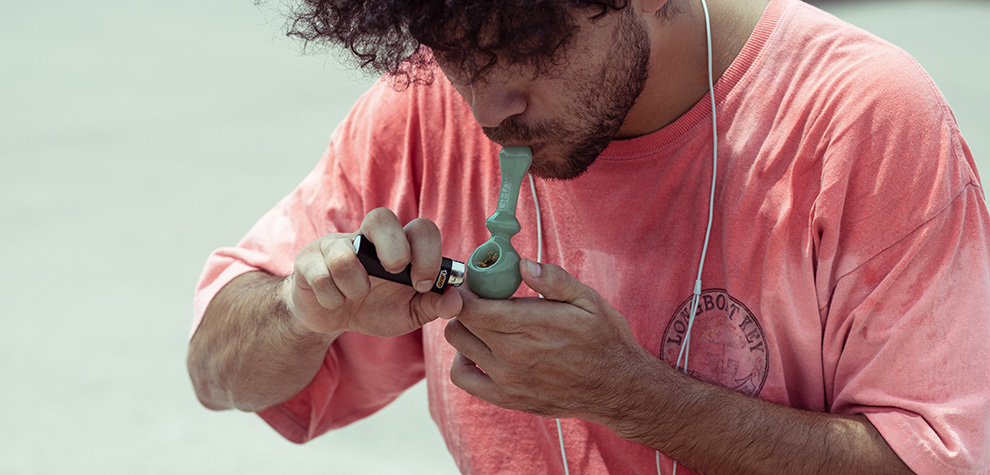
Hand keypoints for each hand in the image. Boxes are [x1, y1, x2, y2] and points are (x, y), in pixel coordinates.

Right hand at [283, 207, 462, 336]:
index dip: (428, 253)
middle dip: (393, 248)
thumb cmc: (374, 308)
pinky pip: (321, 276)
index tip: (425, 284)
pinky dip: (332, 298)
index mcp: (398, 245)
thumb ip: (434, 306)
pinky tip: (335, 302)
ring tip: (356, 296)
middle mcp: (367, 238)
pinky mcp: (309, 260)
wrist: (331, 318)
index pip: (420, 229)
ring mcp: (335, 245)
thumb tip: (456, 301)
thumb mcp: (409, 313)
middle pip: (380, 216)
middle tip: (394, 274)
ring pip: (344, 253)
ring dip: (354, 285)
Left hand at [444, 259, 655, 421]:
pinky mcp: (507, 398)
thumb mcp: (588, 300)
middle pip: (461, 322)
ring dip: (465, 328)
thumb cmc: (605, 339)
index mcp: (531, 325)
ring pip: (458, 346)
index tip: (473, 282)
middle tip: (483, 298)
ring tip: (484, 321)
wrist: (618, 387)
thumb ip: (554, 280)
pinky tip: (480, 350)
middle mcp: (513, 354)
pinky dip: (462, 361)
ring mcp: (508, 379)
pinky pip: (463, 378)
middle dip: (466, 304)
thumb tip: (523, 264)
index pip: (472, 307)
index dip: (463, 290)